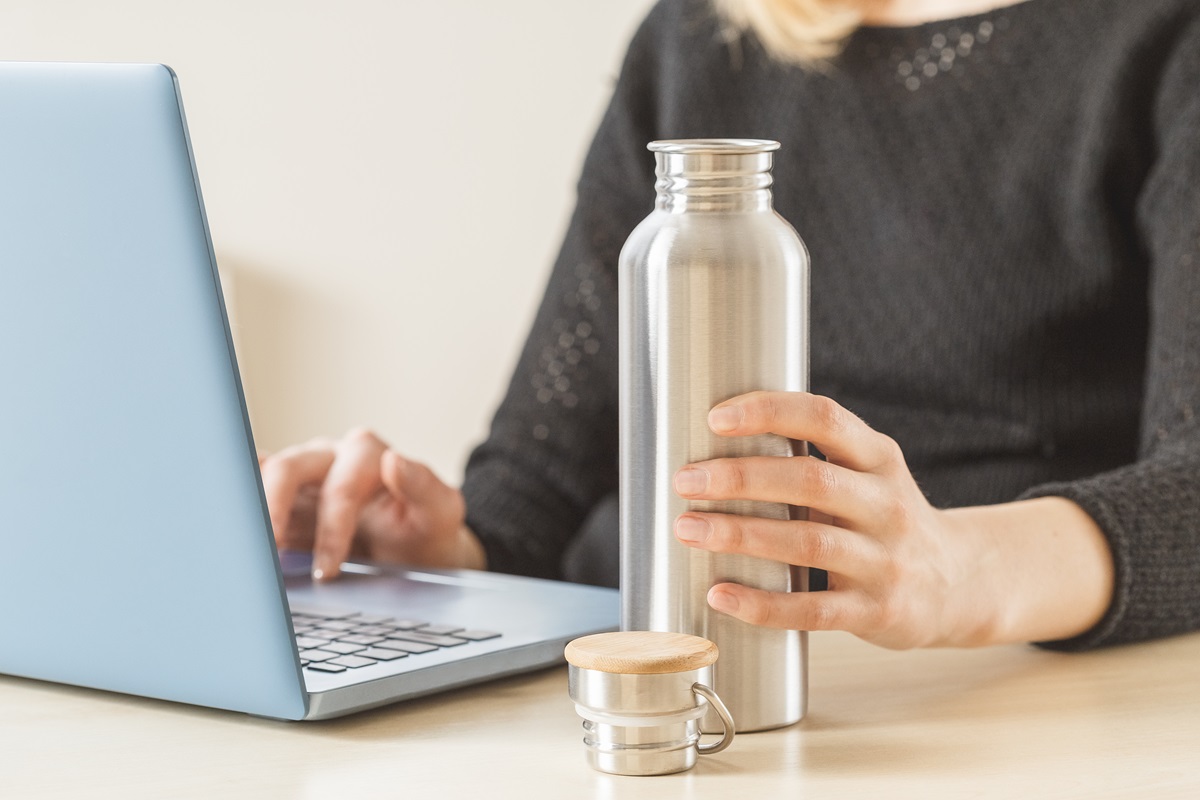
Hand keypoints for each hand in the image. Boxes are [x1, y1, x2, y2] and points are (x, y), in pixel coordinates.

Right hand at [259, 428, 484, 580]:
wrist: (417, 554)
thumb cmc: (426, 532)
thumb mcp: (442, 514)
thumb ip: (427, 488)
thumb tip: (395, 460)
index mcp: (367, 455)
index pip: (341, 486)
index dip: (332, 528)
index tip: (327, 570)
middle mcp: (330, 458)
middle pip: (290, 468)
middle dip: (275, 509)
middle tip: (271, 550)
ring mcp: (303, 478)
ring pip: (265, 478)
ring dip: (254, 510)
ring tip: (249, 547)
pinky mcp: (283, 500)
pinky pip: (255, 492)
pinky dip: (242, 506)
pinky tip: (231, 526)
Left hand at [671, 391, 1111, 648]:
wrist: (961, 585)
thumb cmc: (886, 522)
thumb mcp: (869, 476)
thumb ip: (813, 458)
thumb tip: (717, 444)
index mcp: (879, 458)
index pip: (824, 418)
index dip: (768, 412)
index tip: (715, 417)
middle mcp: (886, 505)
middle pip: (809, 480)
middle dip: (740, 477)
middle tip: (686, 479)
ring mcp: (885, 561)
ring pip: (807, 542)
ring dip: (740, 535)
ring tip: (688, 529)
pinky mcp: (877, 612)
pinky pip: (813, 609)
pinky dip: (761, 603)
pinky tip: (720, 593)